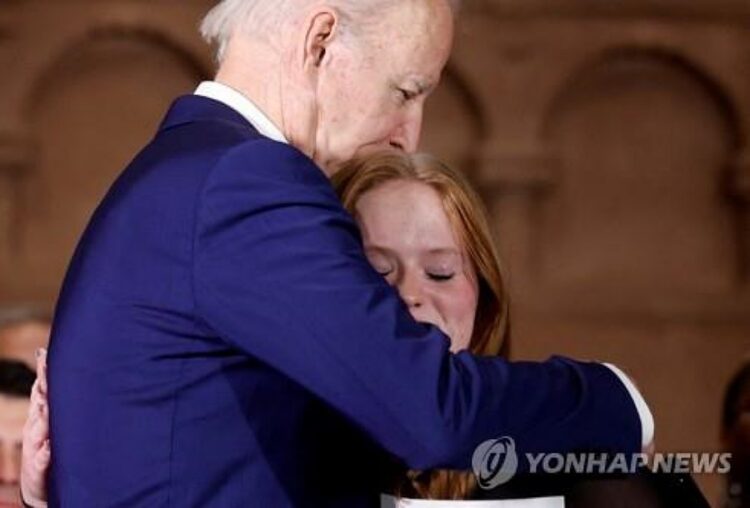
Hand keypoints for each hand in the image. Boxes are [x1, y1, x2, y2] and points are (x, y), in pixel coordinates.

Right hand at [20, 348, 49, 507]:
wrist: (40, 483)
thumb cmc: (53, 446)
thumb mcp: (56, 422)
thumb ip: (60, 401)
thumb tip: (72, 374)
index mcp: (42, 414)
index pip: (42, 388)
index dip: (43, 371)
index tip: (44, 353)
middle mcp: (36, 427)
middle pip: (39, 402)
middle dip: (42, 386)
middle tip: (47, 368)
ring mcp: (36, 446)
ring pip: (38, 429)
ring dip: (42, 418)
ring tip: (47, 405)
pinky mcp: (39, 467)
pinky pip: (42, 459)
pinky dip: (44, 453)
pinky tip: (48, 448)